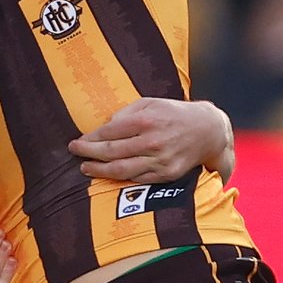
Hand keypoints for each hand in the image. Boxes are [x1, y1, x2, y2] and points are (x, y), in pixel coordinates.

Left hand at [68, 98, 233, 183]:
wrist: (207, 131)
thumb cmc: (173, 113)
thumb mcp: (150, 103)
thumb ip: (126, 113)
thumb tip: (105, 126)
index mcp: (147, 120)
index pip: (110, 132)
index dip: (90, 138)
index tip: (77, 141)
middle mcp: (153, 141)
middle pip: (112, 152)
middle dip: (88, 153)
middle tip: (74, 152)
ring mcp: (160, 160)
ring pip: (122, 170)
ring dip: (99, 170)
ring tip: (85, 168)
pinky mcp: (166, 174)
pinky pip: (137, 179)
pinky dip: (120, 178)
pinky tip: (108, 174)